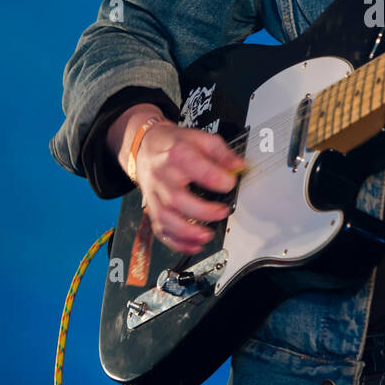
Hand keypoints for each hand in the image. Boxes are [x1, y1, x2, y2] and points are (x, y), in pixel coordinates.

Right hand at [110, 106, 244, 254]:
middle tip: (222, 212)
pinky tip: (193, 246)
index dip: (218, 179)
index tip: (230, 183)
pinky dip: (176, 242)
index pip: (196, 168)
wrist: (146, 147)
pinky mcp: (153, 208)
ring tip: (206, 236)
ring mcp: (156, 195)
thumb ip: (221, 152)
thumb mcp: (200, 138)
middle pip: (177, 199)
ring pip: (165, 219)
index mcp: (177, 155)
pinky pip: (160, 230)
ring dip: (187, 232)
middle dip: (202, 211)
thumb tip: (238, 166)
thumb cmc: (174, 144)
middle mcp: (163, 176)